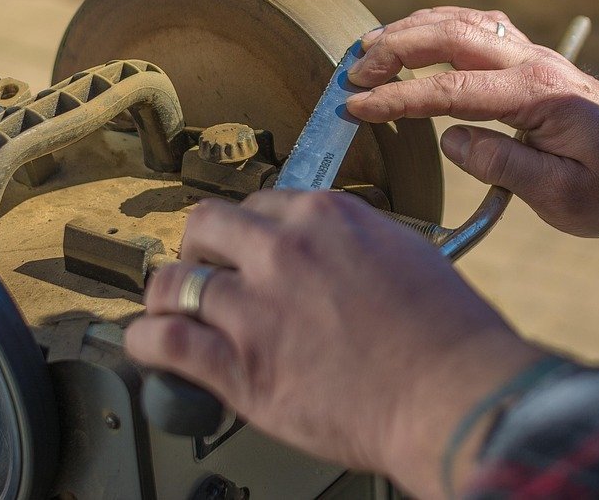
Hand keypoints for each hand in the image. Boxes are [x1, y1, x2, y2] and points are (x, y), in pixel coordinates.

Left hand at [124, 189, 547, 497]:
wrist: (452, 394)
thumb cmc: (448, 334)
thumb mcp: (406, 254)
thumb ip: (356, 247)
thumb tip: (335, 257)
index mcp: (326, 217)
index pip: (260, 204)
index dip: (247, 230)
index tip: (244, 248)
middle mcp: (283, 252)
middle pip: (205, 225)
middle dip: (199, 247)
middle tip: (203, 269)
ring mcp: (256, 308)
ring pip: (174, 283)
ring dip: (166, 295)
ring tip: (168, 308)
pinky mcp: (240, 367)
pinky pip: (166, 342)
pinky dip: (146, 343)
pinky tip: (147, 347)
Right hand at [346, 7, 598, 236]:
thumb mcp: (568, 197)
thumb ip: (506, 168)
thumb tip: (450, 140)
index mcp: (538, 97)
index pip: (451, 91)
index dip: (398, 98)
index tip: (356, 108)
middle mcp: (533, 63)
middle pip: (450, 36)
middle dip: (394, 48)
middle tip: (352, 72)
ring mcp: (533, 54)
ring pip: (462, 21)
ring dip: (410, 29)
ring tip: (366, 48)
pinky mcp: (531, 58)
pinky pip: (476, 25)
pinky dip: (436, 24)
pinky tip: (412, 36)